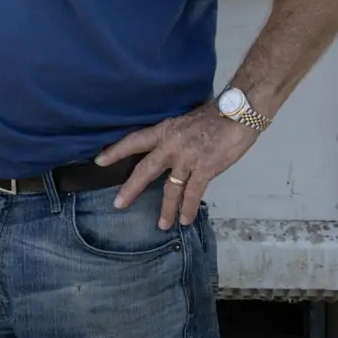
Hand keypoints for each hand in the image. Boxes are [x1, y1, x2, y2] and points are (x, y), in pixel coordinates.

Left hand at [95, 103, 257, 230]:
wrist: (238, 113)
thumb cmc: (215, 115)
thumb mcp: (185, 121)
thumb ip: (174, 136)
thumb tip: (167, 149)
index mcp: (165, 130)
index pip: (135, 140)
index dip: (116, 151)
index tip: (99, 161)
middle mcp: (171, 145)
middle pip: (145, 170)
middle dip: (130, 189)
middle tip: (118, 204)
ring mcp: (187, 158)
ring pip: (170, 189)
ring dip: (165, 209)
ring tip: (160, 224)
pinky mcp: (204, 169)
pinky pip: (192, 195)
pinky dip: (188, 210)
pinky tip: (185, 220)